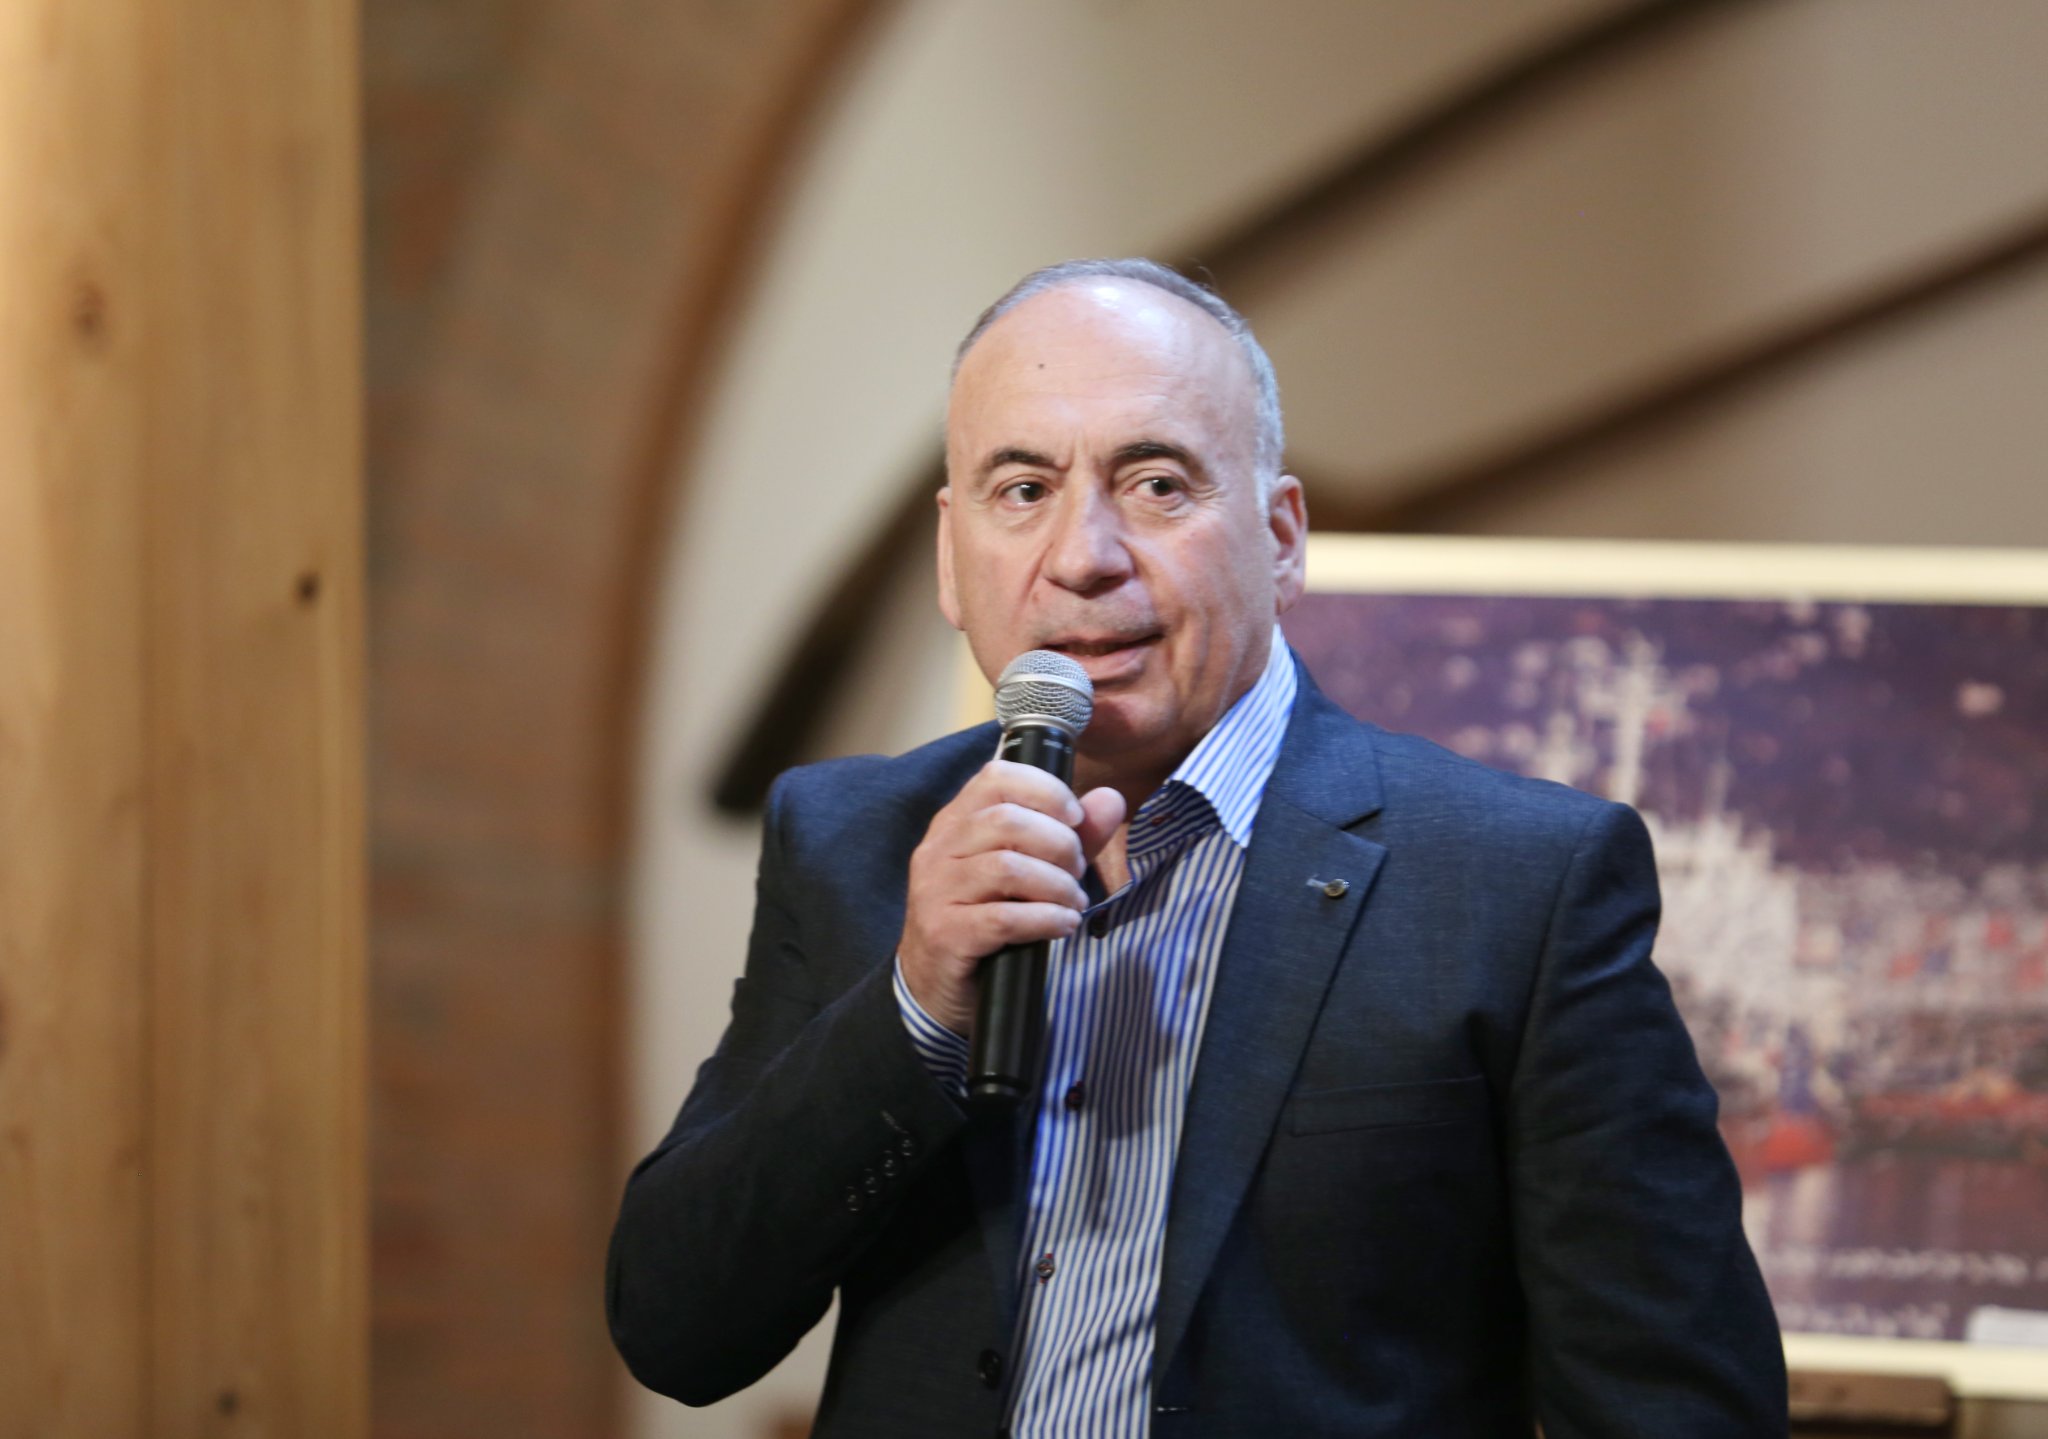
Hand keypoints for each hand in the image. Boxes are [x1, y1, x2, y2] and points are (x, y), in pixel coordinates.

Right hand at [898, 760, 1125, 1035]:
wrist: (932, 985)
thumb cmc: (983, 919)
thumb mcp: (1026, 872)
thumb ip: (1069, 835)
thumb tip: (1112, 798)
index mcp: (955, 822)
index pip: (996, 776)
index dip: (1045, 790)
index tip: (1076, 818)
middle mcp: (939, 849)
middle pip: (1007, 821)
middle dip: (1060, 844)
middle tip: (1077, 872)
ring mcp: (936, 892)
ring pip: (1006, 868)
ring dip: (1057, 885)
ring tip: (1074, 902)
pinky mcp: (944, 934)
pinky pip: (1003, 918)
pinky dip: (1045, 919)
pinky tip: (1063, 925)